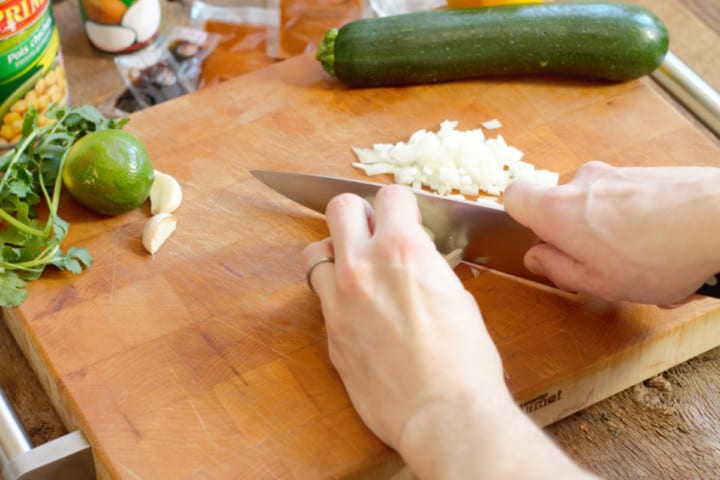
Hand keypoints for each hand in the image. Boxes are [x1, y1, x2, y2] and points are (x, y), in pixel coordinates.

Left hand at [304, 185, 506, 447]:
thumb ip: (430, 271)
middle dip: (359, 215)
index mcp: (404, 249)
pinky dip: (335, 294)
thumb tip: (421, 266)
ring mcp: (339, 299)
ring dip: (336, 253)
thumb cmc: (465, 361)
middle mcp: (364, 266)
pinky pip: (321, 296)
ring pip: (316, 251)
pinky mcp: (330, 333)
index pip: (389, 195)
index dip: (400, 205)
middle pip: (340, 208)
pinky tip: (357, 310)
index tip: (406, 219)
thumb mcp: (459, 298)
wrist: (442, 412)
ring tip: (356, 270)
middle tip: (374, 234)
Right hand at [503, 161, 719, 303]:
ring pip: (599, 208)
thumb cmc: (658, 253)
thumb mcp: (596, 282)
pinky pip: (630, 204)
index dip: (521, 221)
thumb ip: (558, 269)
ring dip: (615, 238)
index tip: (541, 244)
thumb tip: (538, 258)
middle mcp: (581, 182)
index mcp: (556, 208)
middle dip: (577, 238)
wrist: (719, 219)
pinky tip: (667, 254)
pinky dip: (641, 228)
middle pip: (561, 206)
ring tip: (646, 268)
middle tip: (601, 269)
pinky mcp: (646, 173)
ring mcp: (616, 173)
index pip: (513, 196)